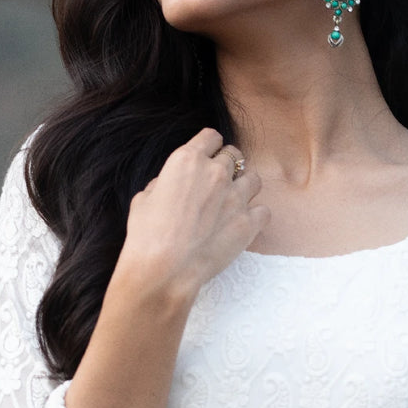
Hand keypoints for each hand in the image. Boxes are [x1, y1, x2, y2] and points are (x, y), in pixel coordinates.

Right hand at [115, 126, 268, 301]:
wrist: (165, 270)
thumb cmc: (147, 236)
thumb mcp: (144, 199)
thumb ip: (163, 184)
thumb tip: (169, 187)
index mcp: (188, 160)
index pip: (211, 137)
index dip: (209, 145)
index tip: (208, 155)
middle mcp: (216, 172)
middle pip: (233, 155)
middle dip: (227, 166)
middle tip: (218, 183)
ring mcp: (236, 197)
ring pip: (253, 179)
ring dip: (244, 186)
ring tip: (233, 202)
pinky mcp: (249, 223)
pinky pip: (264, 210)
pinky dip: (256, 216)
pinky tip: (243, 224)